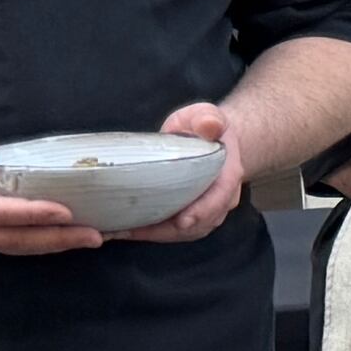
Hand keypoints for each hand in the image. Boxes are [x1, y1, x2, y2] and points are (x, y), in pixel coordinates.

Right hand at [0, 121, 96, 256]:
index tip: (64, 211)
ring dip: (55, 246)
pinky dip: (42, 244)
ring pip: (16, 247)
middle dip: (57, 239)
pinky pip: (12, 244)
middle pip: (14, 240)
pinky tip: (68, 238)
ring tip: (94, 239)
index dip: (31, 213)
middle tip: (97, 235)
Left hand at [112, 100, 252, 246]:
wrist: (214, 142)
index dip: (202, 210)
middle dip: (169, 230)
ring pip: (186, 232)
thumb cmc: (204, 128)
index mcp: (228, 174)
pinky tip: (125, 230)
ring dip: (155, 235)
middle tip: (135, 231)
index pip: (220, 196)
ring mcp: (208, 212)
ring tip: (123, 232)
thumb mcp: (206, 115)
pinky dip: (150, 234)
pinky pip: (174, 232)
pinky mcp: (191, 218)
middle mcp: (222, 199)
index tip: (183, 221)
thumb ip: (207, 118)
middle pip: (200, 222)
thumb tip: (209, 125)